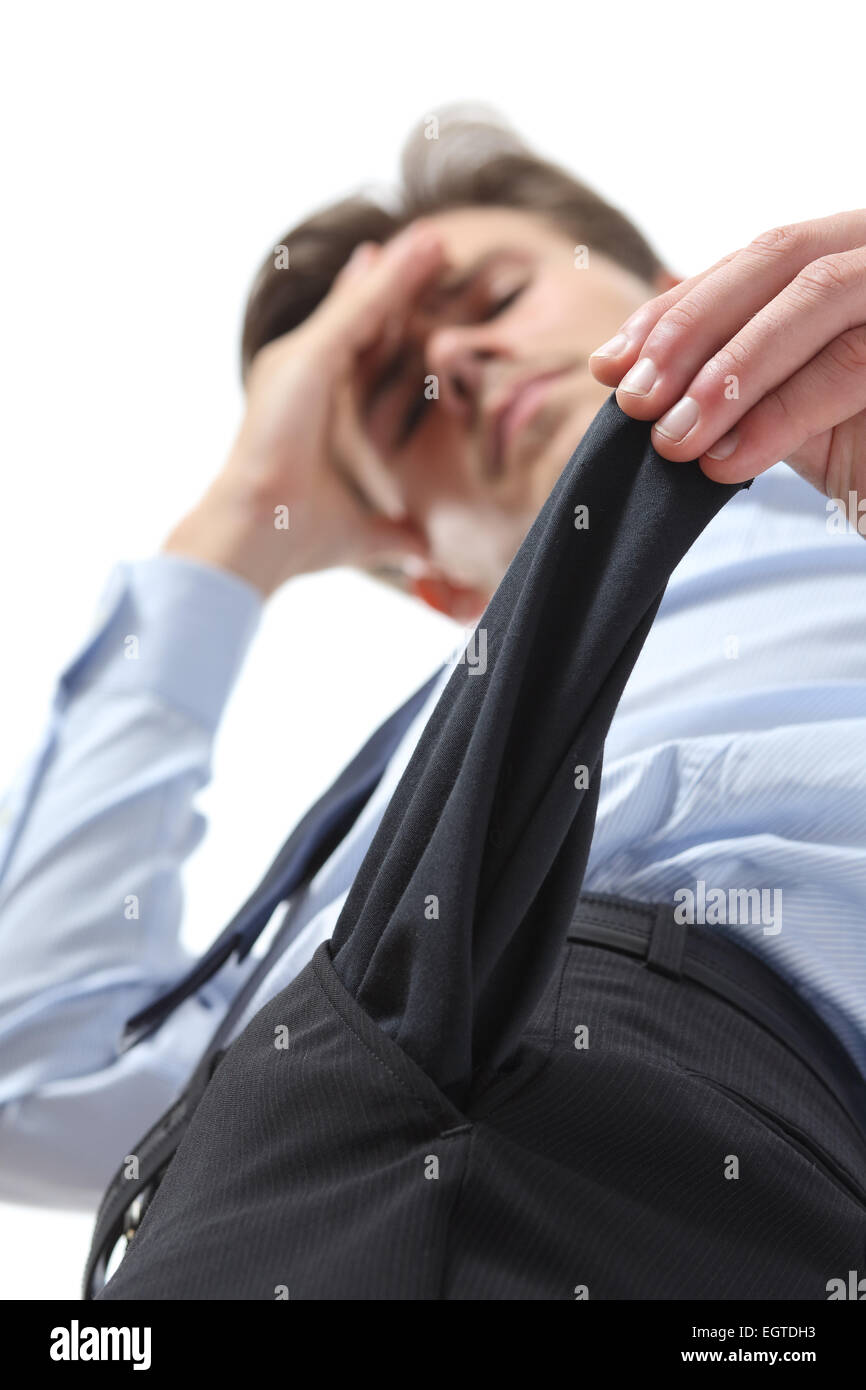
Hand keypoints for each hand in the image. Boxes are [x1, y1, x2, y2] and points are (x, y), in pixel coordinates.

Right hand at [163, 221, 444, 595]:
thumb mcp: (366, 529)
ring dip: (402, 269)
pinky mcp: (307, 358)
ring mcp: (300, 361)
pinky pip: (360, 309)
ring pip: (362, 304)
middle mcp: (299, 373)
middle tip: (435, 247)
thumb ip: (397, 533)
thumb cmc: (298, 540)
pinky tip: (425, 251)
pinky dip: (394, 279)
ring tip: (439, 237)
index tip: (416, 291)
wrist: (257, 538)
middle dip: (395, 282)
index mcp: (309, 405)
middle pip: (358, 317)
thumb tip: (429, 552)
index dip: (386, 320)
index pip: (356, 351)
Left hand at [588, 211, 865, 515]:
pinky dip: (782, 415)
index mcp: (856, 248)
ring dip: (730, 376)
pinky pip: (850, 366)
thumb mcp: (786, 400)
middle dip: (695, 332)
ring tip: (675, 443)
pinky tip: (727, 463)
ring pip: (816, 301)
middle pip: (781, 262)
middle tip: (636, 404)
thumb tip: (620, 359)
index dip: (678, 308)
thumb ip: (726, 369)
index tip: (612, 365)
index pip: (756, 258)